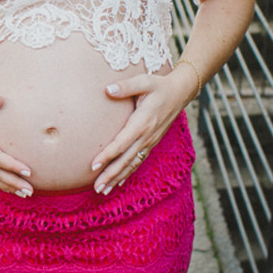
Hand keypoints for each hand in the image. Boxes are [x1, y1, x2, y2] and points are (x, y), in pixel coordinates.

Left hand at [89, 72, 193, 194]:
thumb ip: (126, 86)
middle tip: (96, 188)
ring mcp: (150, 141)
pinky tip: (119, 182)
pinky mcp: (151, 143)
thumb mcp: (144, 81)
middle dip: (111, 175)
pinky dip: (128, 173)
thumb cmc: (159, 86)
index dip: (107, 155)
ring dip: (117, 178)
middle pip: (126, 160)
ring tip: (103, 191)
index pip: (121, 143)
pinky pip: (138, 161)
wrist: (180, 93)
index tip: (93, 166)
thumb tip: (107, 90)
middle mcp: (146, 136)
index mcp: (142, 122)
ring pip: (132, 164)